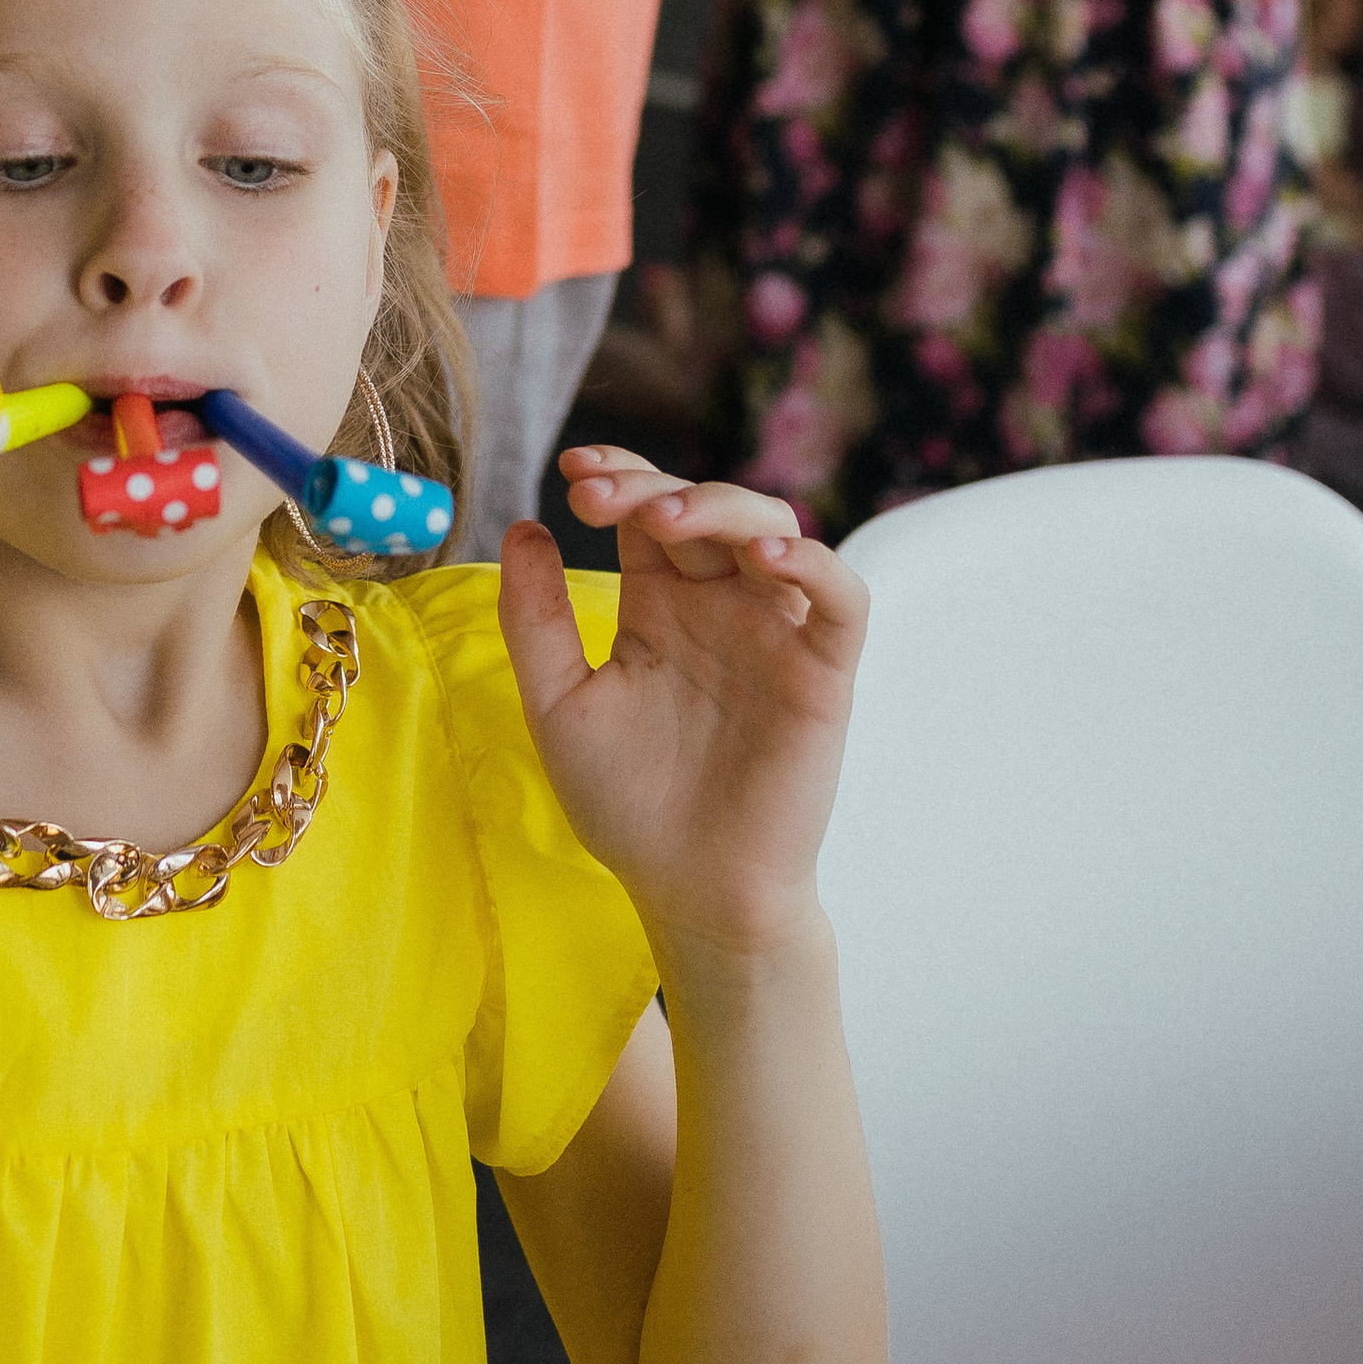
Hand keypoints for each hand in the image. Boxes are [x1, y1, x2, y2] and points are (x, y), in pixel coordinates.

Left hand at [500, 457, 865, 961]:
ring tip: (666, 520)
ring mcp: (775, 633)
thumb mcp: (559, 703)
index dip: (619, 472)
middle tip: (599, 496)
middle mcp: (720, 605)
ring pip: (774, 529)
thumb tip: (521, 526)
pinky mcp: (823, 673)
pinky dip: (814, 564)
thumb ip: (536, 620)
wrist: (690, 892)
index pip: (646, 508)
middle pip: (703, 505)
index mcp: (660, 604)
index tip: (572, 471)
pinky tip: (765, 557)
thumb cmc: (627, 804)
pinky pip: (841, 598)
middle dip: (652, 485)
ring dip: (723, 506)